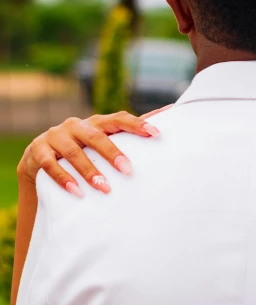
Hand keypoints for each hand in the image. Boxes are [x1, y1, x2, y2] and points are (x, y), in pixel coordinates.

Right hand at [17, 106, 172, 196]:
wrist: (38, 160)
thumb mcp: (101, 141)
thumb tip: (168, 112)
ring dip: (90, 171)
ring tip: (105, 188)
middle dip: (113, 153)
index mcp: (95, 122)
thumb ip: (128, 132)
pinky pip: (50, 165)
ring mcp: (54, 137)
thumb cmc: (81, 150)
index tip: (157, 134)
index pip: (118, 119)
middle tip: (128, 171)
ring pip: (74, 152)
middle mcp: (75, 125)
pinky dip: (64, 178)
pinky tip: (77, 192)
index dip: (137, 124)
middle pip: (96, 136)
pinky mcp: (37, 152)